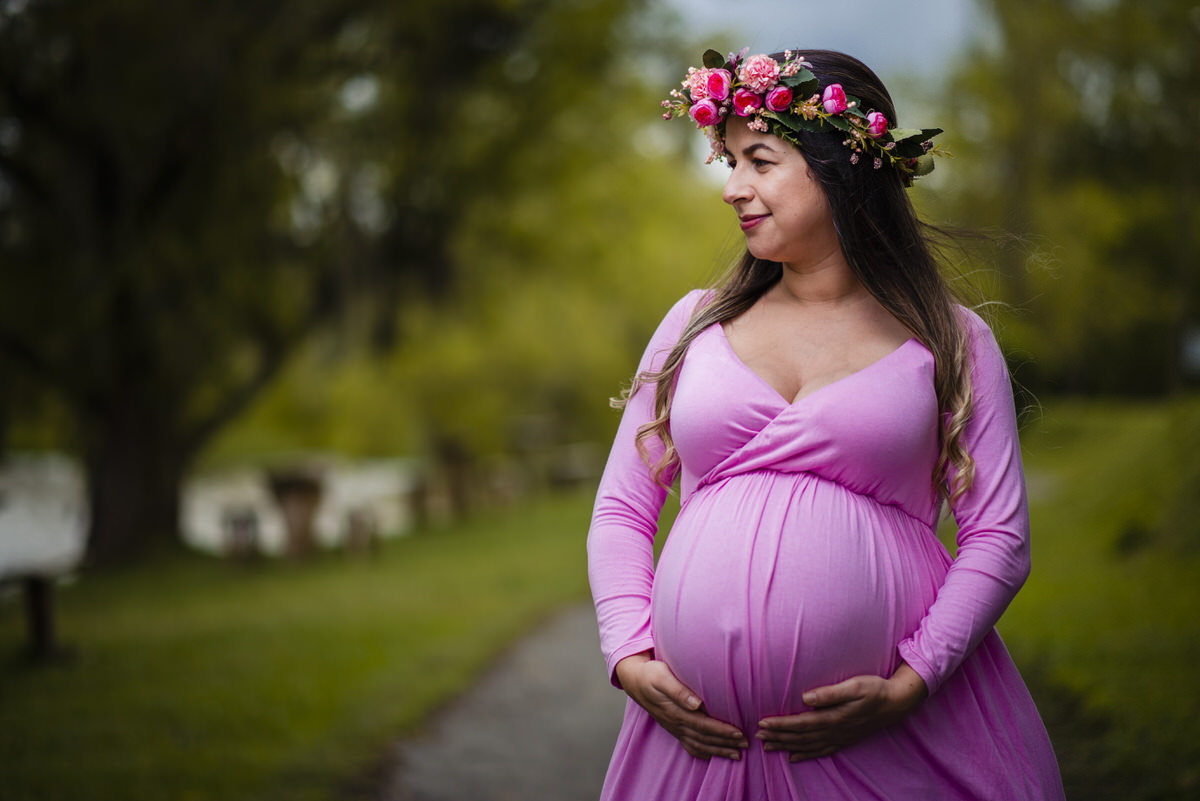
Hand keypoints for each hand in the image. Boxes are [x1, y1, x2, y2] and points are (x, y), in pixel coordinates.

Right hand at [615, 651, 747, 760]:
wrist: (635, 680)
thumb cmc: (651, 674)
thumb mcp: (662, 676)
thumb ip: (678, 690)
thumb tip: (696, 703)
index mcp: (675, 712)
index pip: (704, 725)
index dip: (722, 731)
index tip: (739, 733)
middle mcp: (676, 723)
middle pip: (704, 738)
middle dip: (725, 742)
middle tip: (745, 744)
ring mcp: (674, 727)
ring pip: (699, 744)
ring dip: (718, 750)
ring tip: (736, 754)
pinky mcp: (673, 727)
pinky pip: (689, 745)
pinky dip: (703, 752)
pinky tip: (713, 755)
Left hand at [756, 662, 927, 761]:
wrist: (896, 703)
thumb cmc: (874, 689)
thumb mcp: (854, 685)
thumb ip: (830, 693)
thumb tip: (806, 697)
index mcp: (834, 717)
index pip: (800, 723)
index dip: (780, 725)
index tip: (762, 723)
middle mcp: (834, 731)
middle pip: (800, 737)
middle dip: (778, 737)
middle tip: (757, 737)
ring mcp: (840, 737)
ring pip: (808, 746)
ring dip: (787, 746)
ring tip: (768, 747)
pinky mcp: (845, 739)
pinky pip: (821, 751)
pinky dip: (805, 755)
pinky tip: (793, 758)